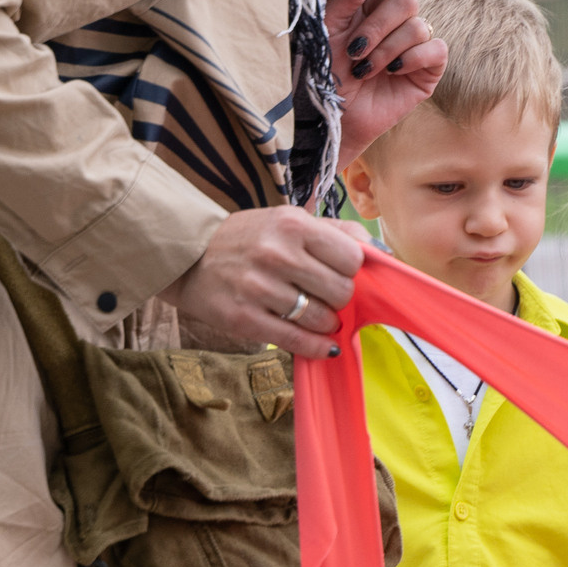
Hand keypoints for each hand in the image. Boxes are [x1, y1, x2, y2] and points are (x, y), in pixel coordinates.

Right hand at [163, 206, 370, 357]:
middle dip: (340, 298)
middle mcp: (277, 255)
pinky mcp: (245, 319)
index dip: (352, 270)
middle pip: (341, 290)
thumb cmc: (247, 238)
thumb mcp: (288, 220)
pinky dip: (317, 347)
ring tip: (316, 315)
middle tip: (326, 296)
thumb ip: (335, 232)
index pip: (353, 257)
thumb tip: (381, 252)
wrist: (186, 257)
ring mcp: (259, 288)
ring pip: (322, 319)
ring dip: (327, 323)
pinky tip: (322, 345)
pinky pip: (297, 341)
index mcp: (292, 225)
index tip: (339, 273)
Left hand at [326, 0, 464, 153]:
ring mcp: (416, 41)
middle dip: (379, 23)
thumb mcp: (328, 22)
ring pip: (418, 23)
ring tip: (365, 68)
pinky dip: (410, 59)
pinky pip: (433, 47)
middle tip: (356, 49)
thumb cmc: (323, 67)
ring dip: (386, 48)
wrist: (330, 113)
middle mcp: (398, 16)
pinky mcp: (429, 68)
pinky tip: (392, 72)